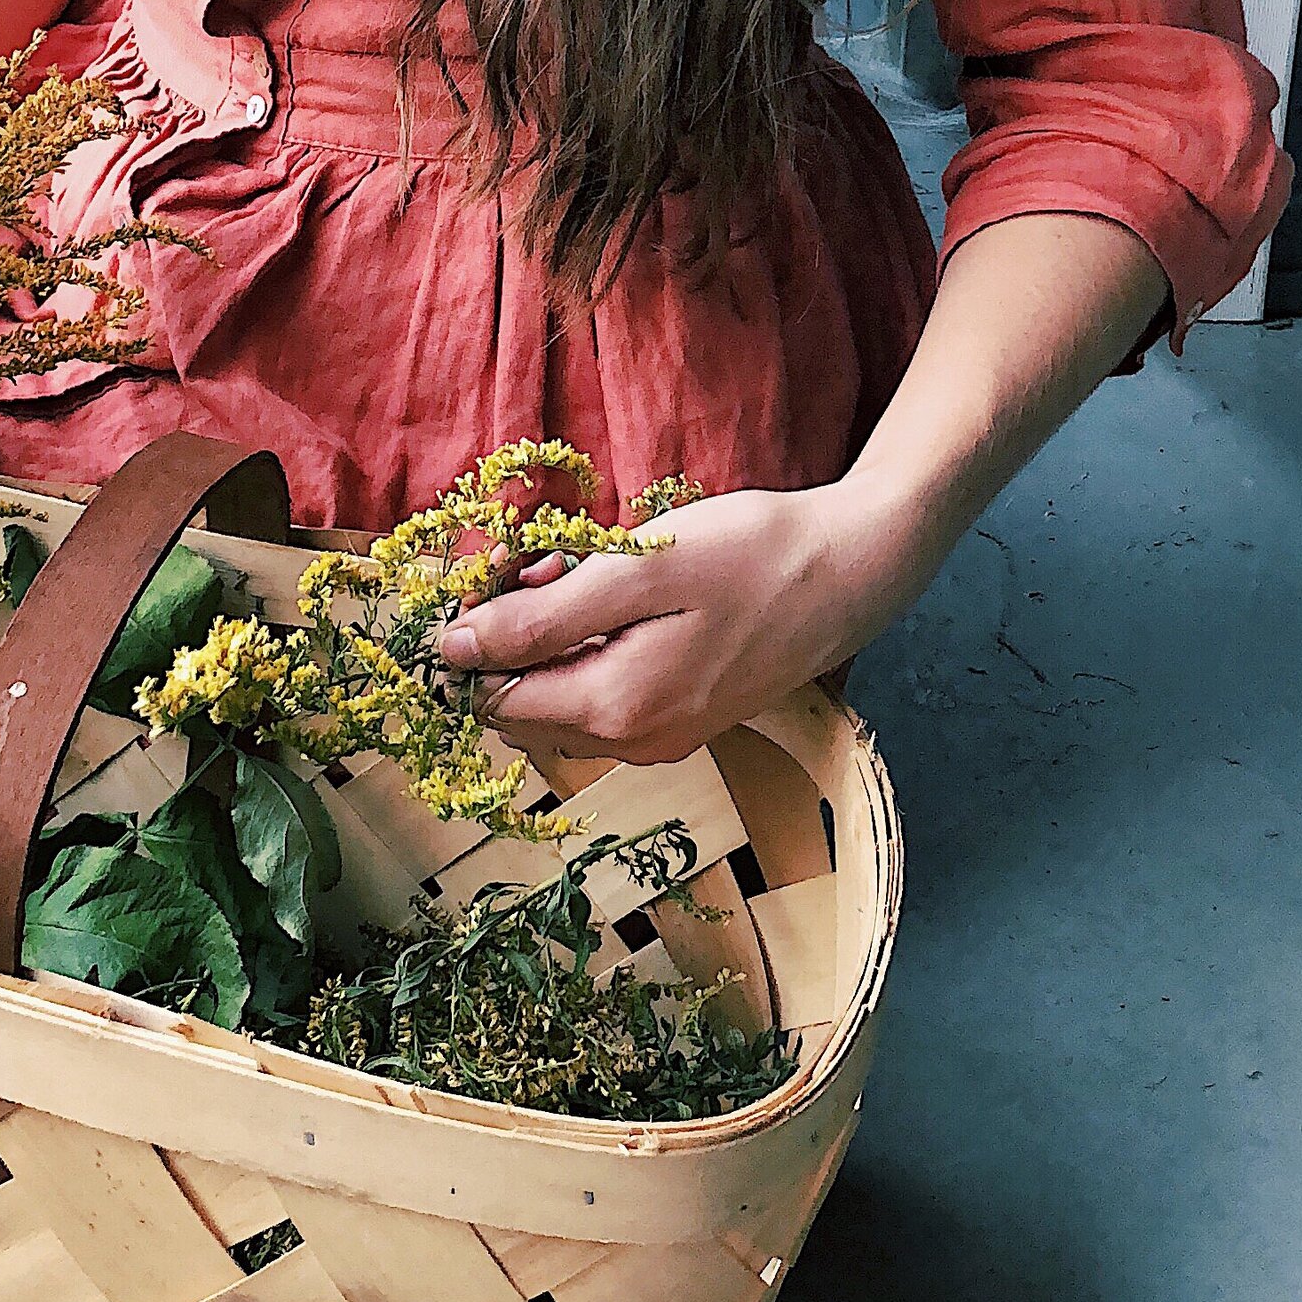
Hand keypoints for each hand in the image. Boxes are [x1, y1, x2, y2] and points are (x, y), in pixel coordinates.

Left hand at [433, 479, 943, 763]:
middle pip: (522, 701)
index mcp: (613, 712)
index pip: (491, 698)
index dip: (480, 632)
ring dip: (554, 632)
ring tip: (594, 566)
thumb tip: (452, 655)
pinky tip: (624, 590)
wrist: (849, 570)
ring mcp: (661, 737)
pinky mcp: (685, 716)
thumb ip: (538, 619)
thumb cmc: (747, 556)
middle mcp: (631, 745)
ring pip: (562, 693)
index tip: (509, 566)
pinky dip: (594, 641)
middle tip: (554, 559)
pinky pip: (604, 689)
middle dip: (517, 630)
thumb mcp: (636, 572)